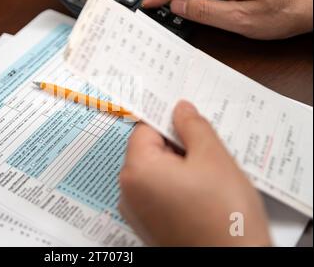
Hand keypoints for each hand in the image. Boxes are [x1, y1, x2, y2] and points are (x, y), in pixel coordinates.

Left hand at [119, 101, 270, 245]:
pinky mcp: (149, 226)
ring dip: (178, 168)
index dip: (168, 122)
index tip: (189, 123)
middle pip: (148, 152)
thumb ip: (193, 127)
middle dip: (176, 147)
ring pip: (155, 173)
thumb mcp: (214, 158)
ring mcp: (137, 212)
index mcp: (137, 171)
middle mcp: (128, 193)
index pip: (145, 129)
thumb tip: (180, 109)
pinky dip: (176, 188)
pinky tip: (201, 196)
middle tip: (206, 154)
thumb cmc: (224, 217)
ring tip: (207, 180)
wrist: (232, 264)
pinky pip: (158, 194)